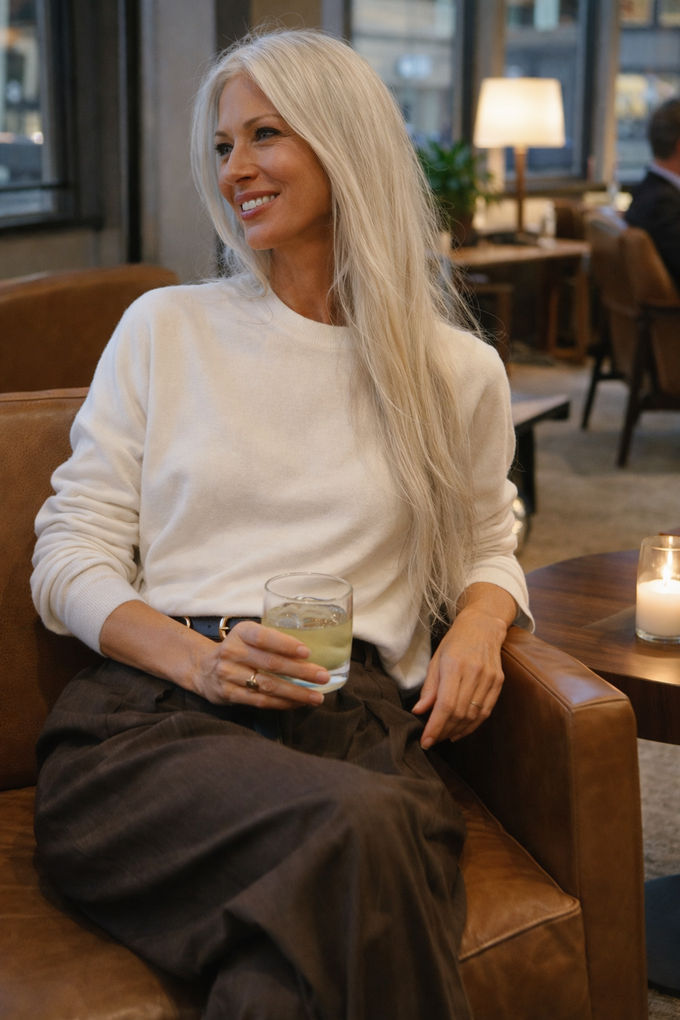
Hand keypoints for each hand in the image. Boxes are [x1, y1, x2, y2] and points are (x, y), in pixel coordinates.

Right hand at [192, 619, 329, 708]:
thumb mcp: (249, 636)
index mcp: (241, 633)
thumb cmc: (238, 649)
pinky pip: (260, 701)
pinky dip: (282, 703)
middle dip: (301, 672)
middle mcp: (233, 652)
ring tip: (316, 697)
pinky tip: (298, 703)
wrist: (203, 668)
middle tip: (323, 677)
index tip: (307, 652)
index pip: (263, 637)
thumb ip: (272, 640)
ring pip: (268, 686)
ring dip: (296, 693)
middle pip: (271, 664)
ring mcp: (229, 675)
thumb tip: (311, 654)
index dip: (285, 645)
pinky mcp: (228, 694)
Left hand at [412, 587, 513, 746]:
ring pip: (473, 715)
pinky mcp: (498, 682)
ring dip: (458, 730)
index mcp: (454, 665)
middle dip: (444, 731)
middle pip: (459, 713)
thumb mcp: (436, 659)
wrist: (483, 625)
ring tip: (444, 736)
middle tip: (432, 740)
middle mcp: (474, 672)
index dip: (435, 727)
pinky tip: (460, 730)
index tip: (426, 742)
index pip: (445, 705)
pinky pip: (486, 711)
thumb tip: (419, 711)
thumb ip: (429, 688)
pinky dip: (472, 725)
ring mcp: (489, 678)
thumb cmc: (455, 641)